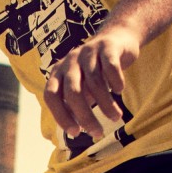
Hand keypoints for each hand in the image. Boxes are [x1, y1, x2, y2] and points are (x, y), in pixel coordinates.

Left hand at [42, 24, 138, 141]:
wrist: (117, 40)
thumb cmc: (96, 71)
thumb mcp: (81, 88)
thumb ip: (74, 105)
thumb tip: (75, 132)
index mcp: (58, 72)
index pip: (51, 96)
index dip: (61, 116)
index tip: (75, 132)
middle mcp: (70, 61)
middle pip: (73, 92)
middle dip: (85, 116)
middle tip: (97, 132)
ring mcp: (88, 52)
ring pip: (95, 83)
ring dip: (106, 104)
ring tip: (116, 117)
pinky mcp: (107, 46)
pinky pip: (110, 67)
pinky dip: (115, 81)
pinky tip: (119, 90)